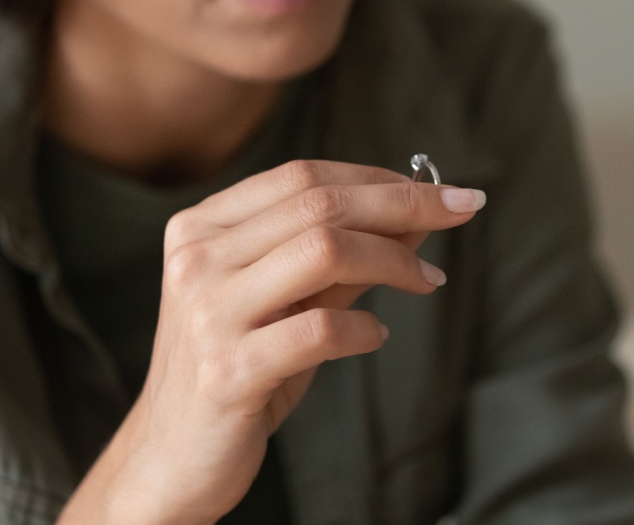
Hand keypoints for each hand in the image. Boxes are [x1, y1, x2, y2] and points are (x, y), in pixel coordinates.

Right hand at [58, 160, 485, 523]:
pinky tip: (376, 335)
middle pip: (319, 204)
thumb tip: (417, 217)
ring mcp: (208, 314)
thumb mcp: (287, 301)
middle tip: (462, 209)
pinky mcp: (227, 370)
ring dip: (394, 260)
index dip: (380, 176)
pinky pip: (320, 329)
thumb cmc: (239, 369)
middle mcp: (198, 260)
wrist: (172, 457)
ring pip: (323, 251)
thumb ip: (342, 257)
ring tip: (428, 281)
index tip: (441, 189)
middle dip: (404, 203)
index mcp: (202, 228)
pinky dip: (364, 328)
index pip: (302, 176)